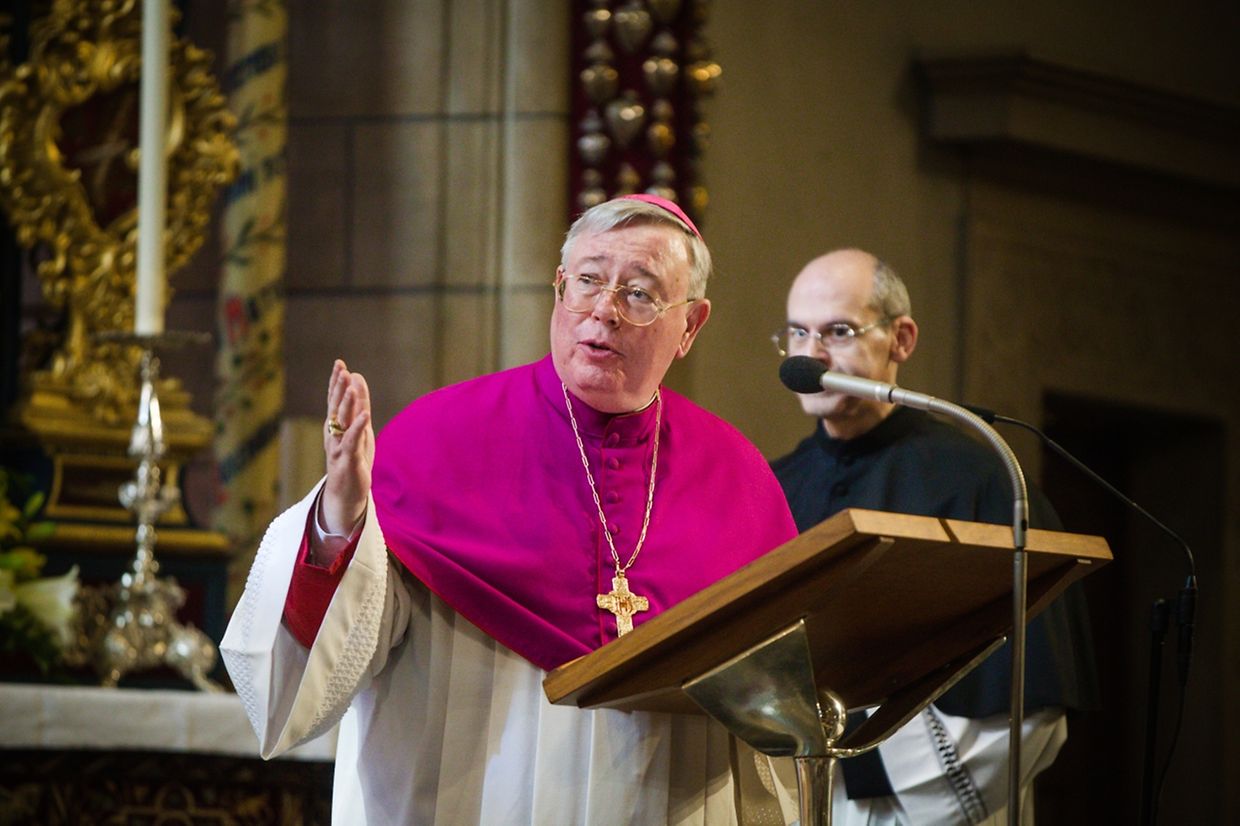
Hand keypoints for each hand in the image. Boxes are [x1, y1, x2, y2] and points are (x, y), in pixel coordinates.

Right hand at [322, 359, 374, 534]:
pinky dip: (358, 427)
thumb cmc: (352, 459)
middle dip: (339, 388)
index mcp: (335, 427)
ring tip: (352, 388)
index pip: (334, 400)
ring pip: (341, 423)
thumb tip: (357, 377)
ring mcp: (339, 447)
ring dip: (347, 405)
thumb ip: (358, 404)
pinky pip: (352, 441)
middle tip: (341, 369)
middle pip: (335, 408)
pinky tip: (365, 415)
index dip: (336, 382)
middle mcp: (333, 435)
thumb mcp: (358, 428)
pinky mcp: (348, 460)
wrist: (346, 495)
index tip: (339, 363)